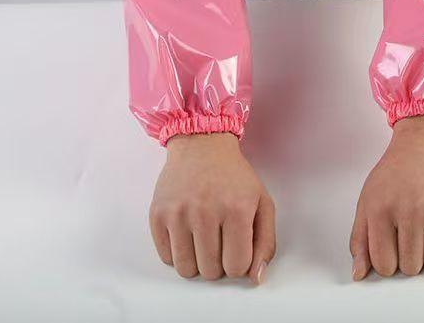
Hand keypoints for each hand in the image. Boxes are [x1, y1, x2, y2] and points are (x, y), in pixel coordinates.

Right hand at [149, 132, 275, 282]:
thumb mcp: (262, 202)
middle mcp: (206, 212)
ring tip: (203, 239)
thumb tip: (255, 278)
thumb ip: (265, 242)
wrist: (202, 145)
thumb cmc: (234, 176)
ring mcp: (179, 213)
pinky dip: (178, 252)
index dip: (239, 262)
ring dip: (197, 261)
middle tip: (220, 239)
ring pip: (186, 269)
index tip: (237, 247)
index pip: (237, 267)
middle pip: (211, 271)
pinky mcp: (158, 214)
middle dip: (218, 262)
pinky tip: (187, 232)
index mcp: (237, 209)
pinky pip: (166, 258)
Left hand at [350, 115, 423, 278]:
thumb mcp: (368, 198)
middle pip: (410, 268)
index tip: (390, 249)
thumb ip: (360, 238)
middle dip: (408, 258)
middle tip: (408, 236)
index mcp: (381, 208)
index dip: (387, 262)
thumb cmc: (396, 169)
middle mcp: (409, 211)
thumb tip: (359, 274)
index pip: (384, 265)